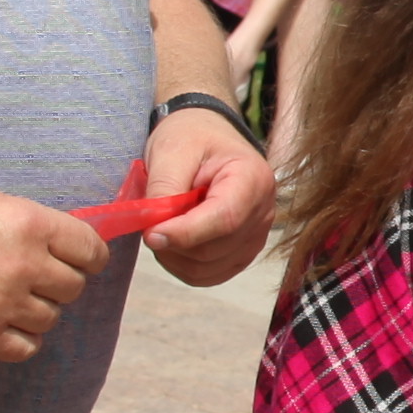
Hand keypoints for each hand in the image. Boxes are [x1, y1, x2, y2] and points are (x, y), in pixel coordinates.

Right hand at [0, 186, 103, 361]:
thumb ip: (31, 225)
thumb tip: (64, 244)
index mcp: (29, 225)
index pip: (91, 250)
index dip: (89, 258)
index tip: (81, 262)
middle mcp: (23, 265)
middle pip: (73, 288)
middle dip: (58, 284)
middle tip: (33, 280)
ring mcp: (3, 304)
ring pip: (50, 319)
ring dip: (36, 312)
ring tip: (9, 300)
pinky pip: (25, 348)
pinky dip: (21, 340)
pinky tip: (4, 326)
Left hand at [140, 102, 273, 283]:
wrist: (206, 137)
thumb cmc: (191, 138)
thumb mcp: (171, 151)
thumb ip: (164, 190)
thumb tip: (154, 233)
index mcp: (253, 178)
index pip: (225, 219)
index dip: (186, 232)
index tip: (150, 233)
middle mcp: (264, 211)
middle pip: (214, 248)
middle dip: (173, 243)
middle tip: (148, 221)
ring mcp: (256, 236)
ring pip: (208, 268)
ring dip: (174, 256)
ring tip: (161, 226)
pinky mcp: (242, 253)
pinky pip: (209, 275)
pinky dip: (182, 266)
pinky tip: (173, 242)